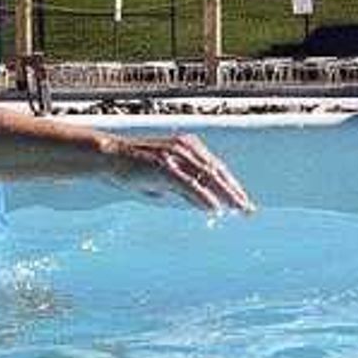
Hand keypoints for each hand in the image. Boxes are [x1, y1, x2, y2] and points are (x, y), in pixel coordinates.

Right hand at [101, 131, 254, 216]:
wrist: (108, 157)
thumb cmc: (133, 169)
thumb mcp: (164, 180)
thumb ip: (185, 190)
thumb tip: (204, 204)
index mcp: (187, 147)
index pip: (216, 168)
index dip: (231, 185)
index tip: (242, 201)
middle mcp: (185, 148)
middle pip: (217, 171)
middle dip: (234, 192)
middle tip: (248, 209)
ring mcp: (175, 156)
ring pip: (208, 177)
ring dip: (226, 195)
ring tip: (238, 209)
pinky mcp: (164, 166)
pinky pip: (190, 184)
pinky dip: (204, 197)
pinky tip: (215, 209)